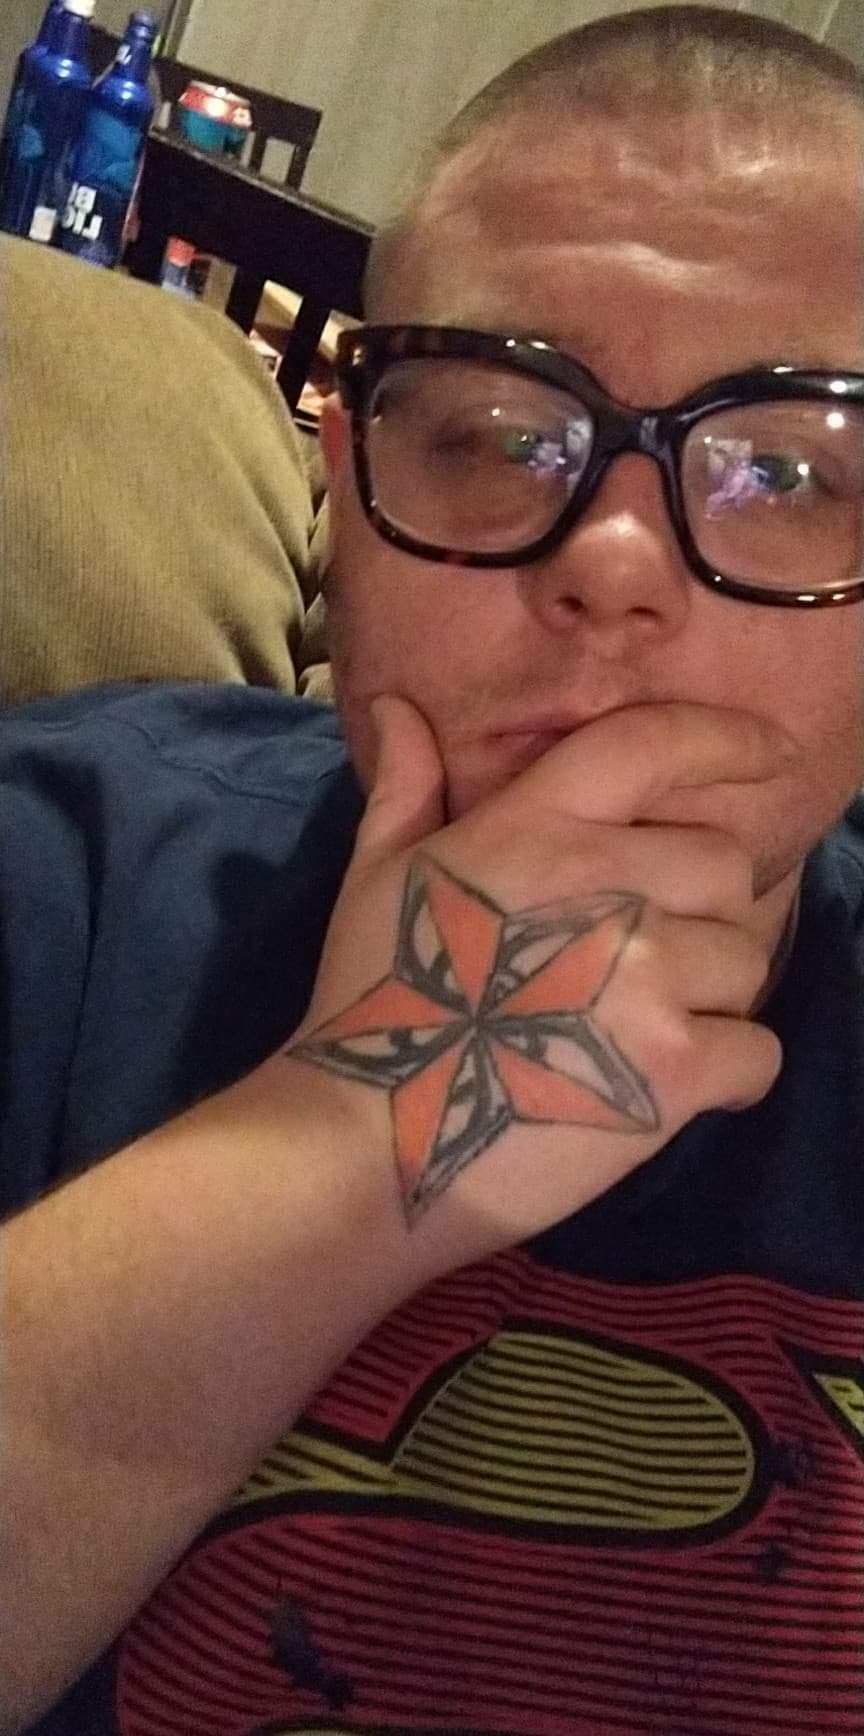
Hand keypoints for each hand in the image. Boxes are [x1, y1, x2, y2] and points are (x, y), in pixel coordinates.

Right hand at [287, 697, 791, 1269]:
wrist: (367, 1145)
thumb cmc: (369, 1006)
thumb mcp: (374, 879)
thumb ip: (407, 788)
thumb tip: (394, 703)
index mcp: (537, 828)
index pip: (654, 745)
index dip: (728, 739)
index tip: (775, 753)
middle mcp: (608, 886)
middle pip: (725, 864)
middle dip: (701, 907)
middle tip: (641, 958)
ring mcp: (649, 979)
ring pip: (747, 960)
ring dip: (710, 994)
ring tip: (638, 1032)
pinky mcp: (676, 1072)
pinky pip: (760, 1051)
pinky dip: (729, 1073)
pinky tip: (667, 1091)